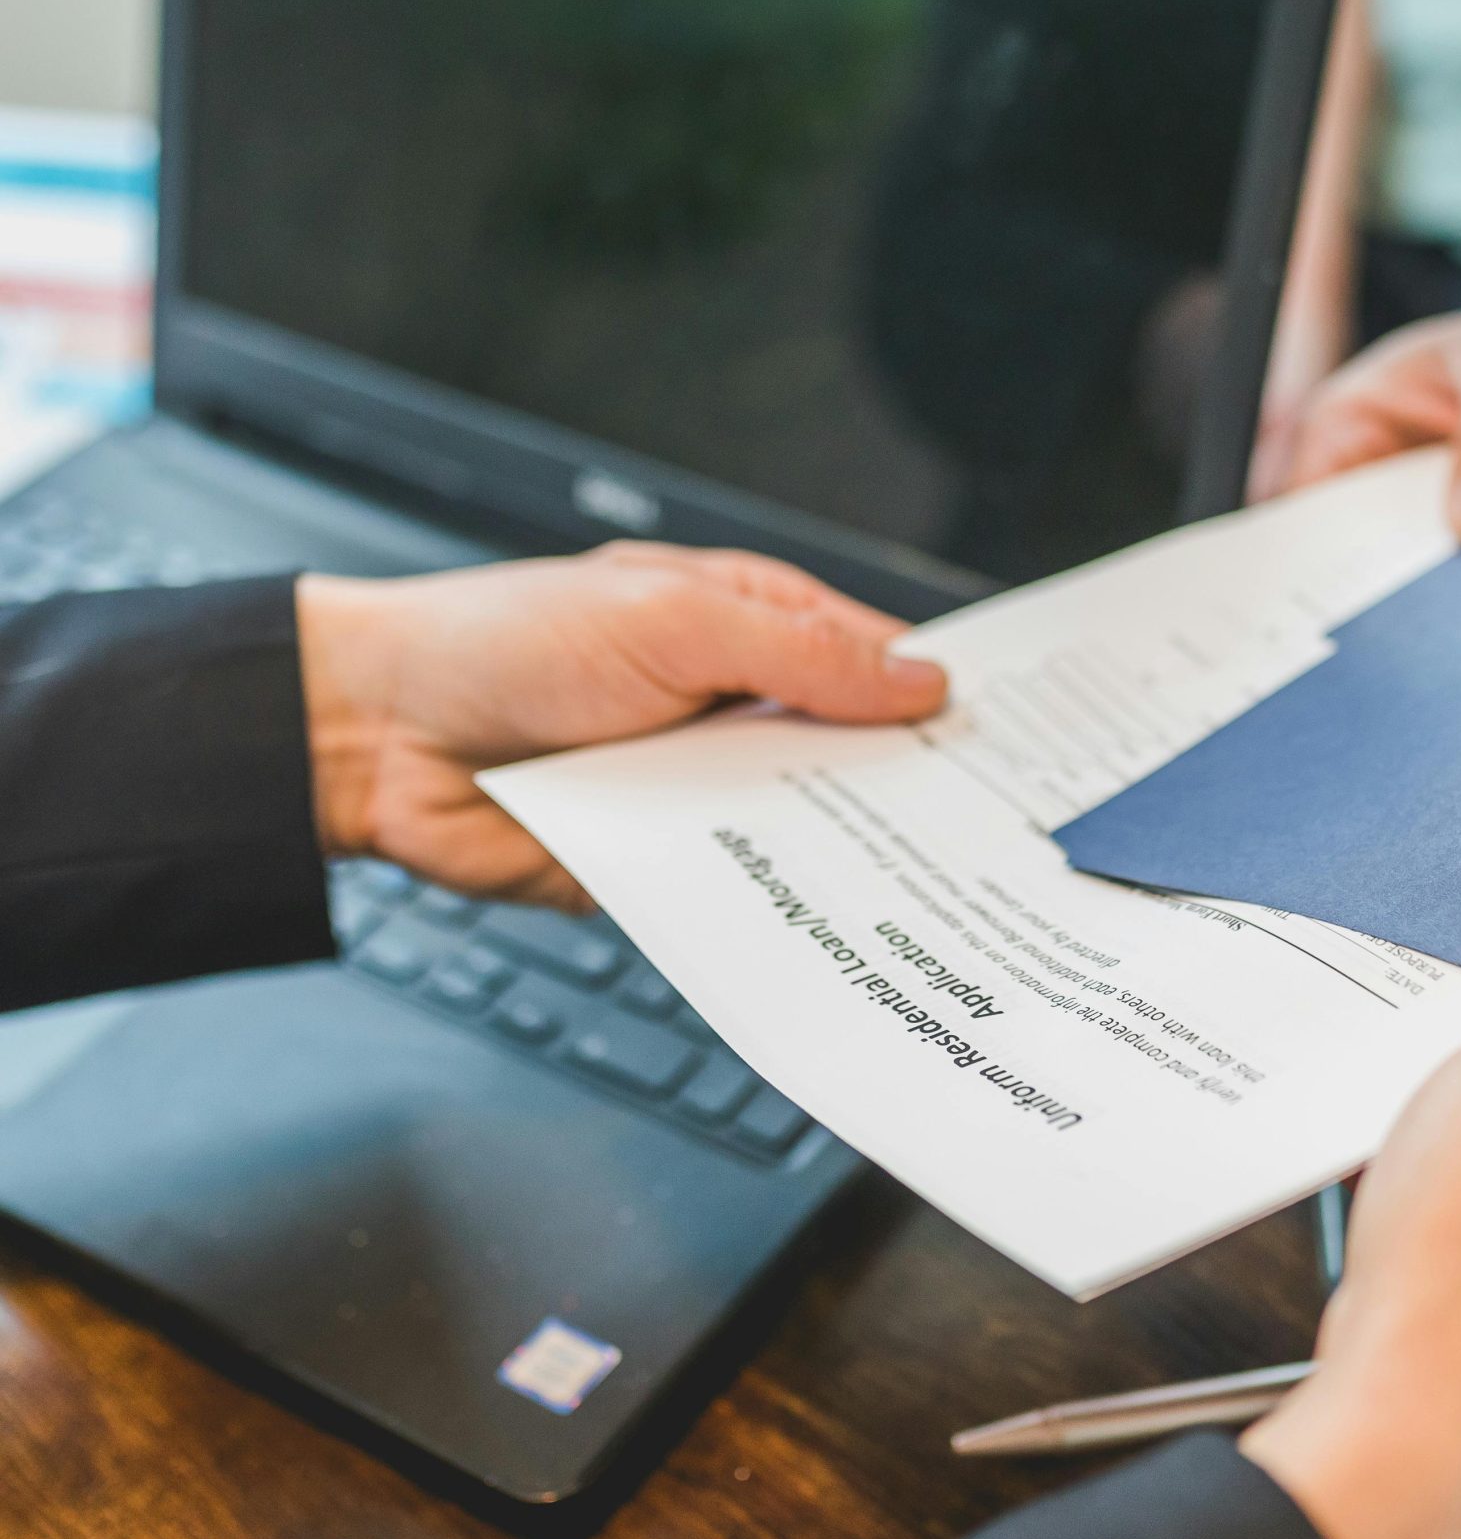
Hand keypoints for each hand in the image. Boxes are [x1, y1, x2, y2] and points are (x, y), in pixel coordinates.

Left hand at [297, 542, 947, 908]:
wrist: (375, 736)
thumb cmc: (501, 641)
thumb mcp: (672, 619)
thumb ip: (800, 653)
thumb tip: (918, 680)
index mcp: (747, 628)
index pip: (875, 662)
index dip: (938, 698)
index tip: (1006, 739)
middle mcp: (733, 710)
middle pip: (853, 756)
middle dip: (911, 788)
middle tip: (994, 827)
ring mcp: (700, 790)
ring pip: (805, 831)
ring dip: (850, 852)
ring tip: (933, 883)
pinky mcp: (663, 864)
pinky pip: (739, 890)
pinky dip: (774, 903)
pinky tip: (828, 918)